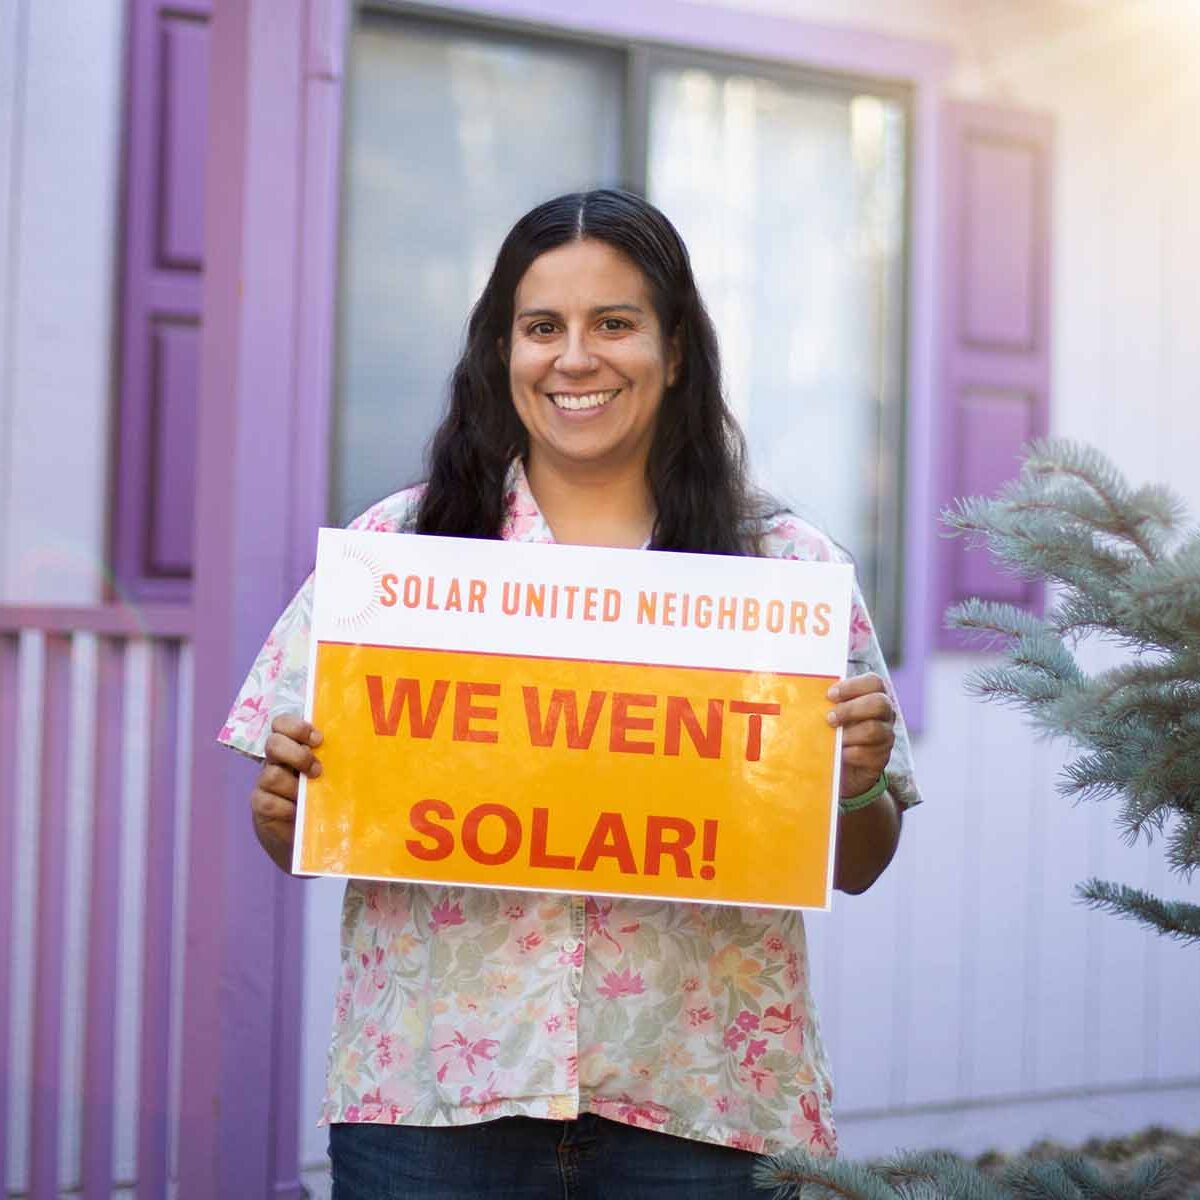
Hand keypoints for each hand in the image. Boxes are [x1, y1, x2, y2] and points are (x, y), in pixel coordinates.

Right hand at [250, 715, 322, 872]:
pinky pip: (268, 801)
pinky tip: (298, 812)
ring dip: (295, 784)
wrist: (304, 831)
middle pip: (273, 743)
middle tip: (317, 769)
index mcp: (291, 746)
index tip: (318, 739)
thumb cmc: (321, 794)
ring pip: (271, 774)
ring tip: (312, 793)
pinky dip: (287, 807)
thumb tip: (361, 746)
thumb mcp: (329, 772)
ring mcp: (265, 783)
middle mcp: (275, 761)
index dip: (297, 727)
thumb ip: (333, 758)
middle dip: (296, 753)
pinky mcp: (261, 805)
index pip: (281, 723)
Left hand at [826, 673, 894, 799]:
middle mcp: (884, 714)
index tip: (830, 695)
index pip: (873, 682)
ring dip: (850, 733)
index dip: (853, 686)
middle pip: (880, 703)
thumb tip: (796, 693)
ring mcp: (885, 736)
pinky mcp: (881, 758)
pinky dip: (851, 753)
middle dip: (851, 709)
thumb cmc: (830, 733)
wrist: (837, 768)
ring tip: (833, 739)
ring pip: (875, 729)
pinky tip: (839, 754)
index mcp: (872, 696)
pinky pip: (870, 753)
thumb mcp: (825, 714)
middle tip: (830, 718)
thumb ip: (819, 702)